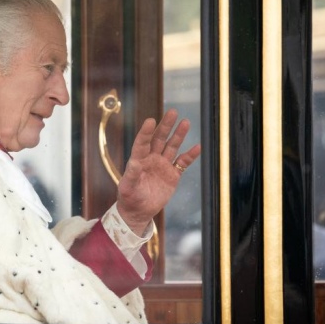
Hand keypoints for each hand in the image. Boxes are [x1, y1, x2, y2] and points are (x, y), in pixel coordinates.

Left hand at [116, 109, 201, 234]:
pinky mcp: (172, 175)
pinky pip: (182, 162)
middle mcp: (151, 159)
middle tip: (173, 112)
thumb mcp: (127, 187)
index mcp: (139, 160)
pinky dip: (190, 155)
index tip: (151, 120)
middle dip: (166, 126)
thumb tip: (133, 162)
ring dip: (178, 135)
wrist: (139, 212)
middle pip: (159, 139)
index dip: (146, 132)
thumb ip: (130, 174)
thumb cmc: (129, 198)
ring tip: (185, 122)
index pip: (142, 143)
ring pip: (172, 146)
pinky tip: (197, 147)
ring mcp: (163, 165)